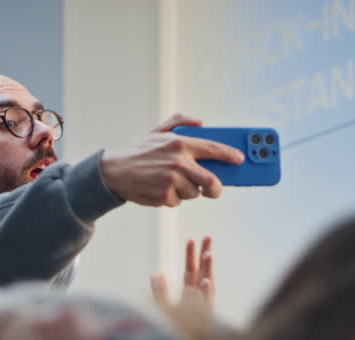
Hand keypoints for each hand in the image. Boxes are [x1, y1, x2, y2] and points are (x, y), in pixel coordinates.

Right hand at [101, 112, 243, 206]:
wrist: (114, 171)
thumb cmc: (139, 152)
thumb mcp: (158, 131)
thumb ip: (180, 122)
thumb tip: (201, 123)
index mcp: (181, 143)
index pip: (213, 149)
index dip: (229, 155)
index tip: (240, 160)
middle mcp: (179, 162)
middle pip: (211, 181)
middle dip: (216, 188)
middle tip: (215, 190)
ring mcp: (172, 181)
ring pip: (194, 193)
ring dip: (188, 191)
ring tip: (172, 182)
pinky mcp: (164, 196)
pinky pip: (179, 201)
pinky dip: (172, 198)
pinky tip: (161, 189)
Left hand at [152, 235, 213, 308]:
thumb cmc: (176, 324)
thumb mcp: (164, 307)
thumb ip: (159, 292)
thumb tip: (155, 274)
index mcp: (189, 290)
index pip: (190, 268)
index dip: (190, 254)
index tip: (191, 239)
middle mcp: (198, 294)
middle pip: (201, 270)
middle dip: (204, 254)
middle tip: (208, 237)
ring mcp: (203, 302)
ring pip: (206, 282)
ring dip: (207, 268)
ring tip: (208, 254)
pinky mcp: (204, 312)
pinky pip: (205, 301)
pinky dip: (205, 291)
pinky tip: (205, 281)